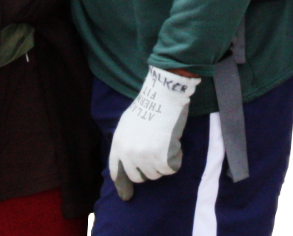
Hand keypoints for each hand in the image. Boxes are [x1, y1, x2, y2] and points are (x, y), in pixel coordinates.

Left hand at [109, 66, 200, 200]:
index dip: (122, 183)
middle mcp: (129, 153)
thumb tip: (128, 160)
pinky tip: (174, 144)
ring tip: (165, 143)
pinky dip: (175, 159)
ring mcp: (145, 157)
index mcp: (118, 143)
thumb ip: (126, 142)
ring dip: (162, 163)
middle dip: (148, 170)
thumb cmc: (149, 105)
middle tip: (157, 155)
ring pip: (156, 174)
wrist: (163, 96)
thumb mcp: (127, 122)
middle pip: (138, 177)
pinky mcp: (161, 158)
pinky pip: (170, 170)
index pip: (116, 171)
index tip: (126, 195)